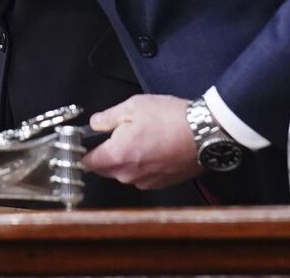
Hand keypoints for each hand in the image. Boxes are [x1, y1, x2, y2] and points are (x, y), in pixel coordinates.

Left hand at [83, 94, 202, 189]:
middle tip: (119, 134)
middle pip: (104, 169)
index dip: (83, 151)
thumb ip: (106, 118)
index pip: (86, 162)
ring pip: (125, 172)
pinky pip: (143, 175)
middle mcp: (129, 175)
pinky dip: (144, 164)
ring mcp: (146, 181)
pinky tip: (155, 148)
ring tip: (142, 138)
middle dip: (106, 154)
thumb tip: (94, 124)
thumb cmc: (171, 119)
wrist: (206, 133)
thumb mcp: (133, 106)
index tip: (85, 142)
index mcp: (116, 156)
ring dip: (127, 159)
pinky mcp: (162, 183)